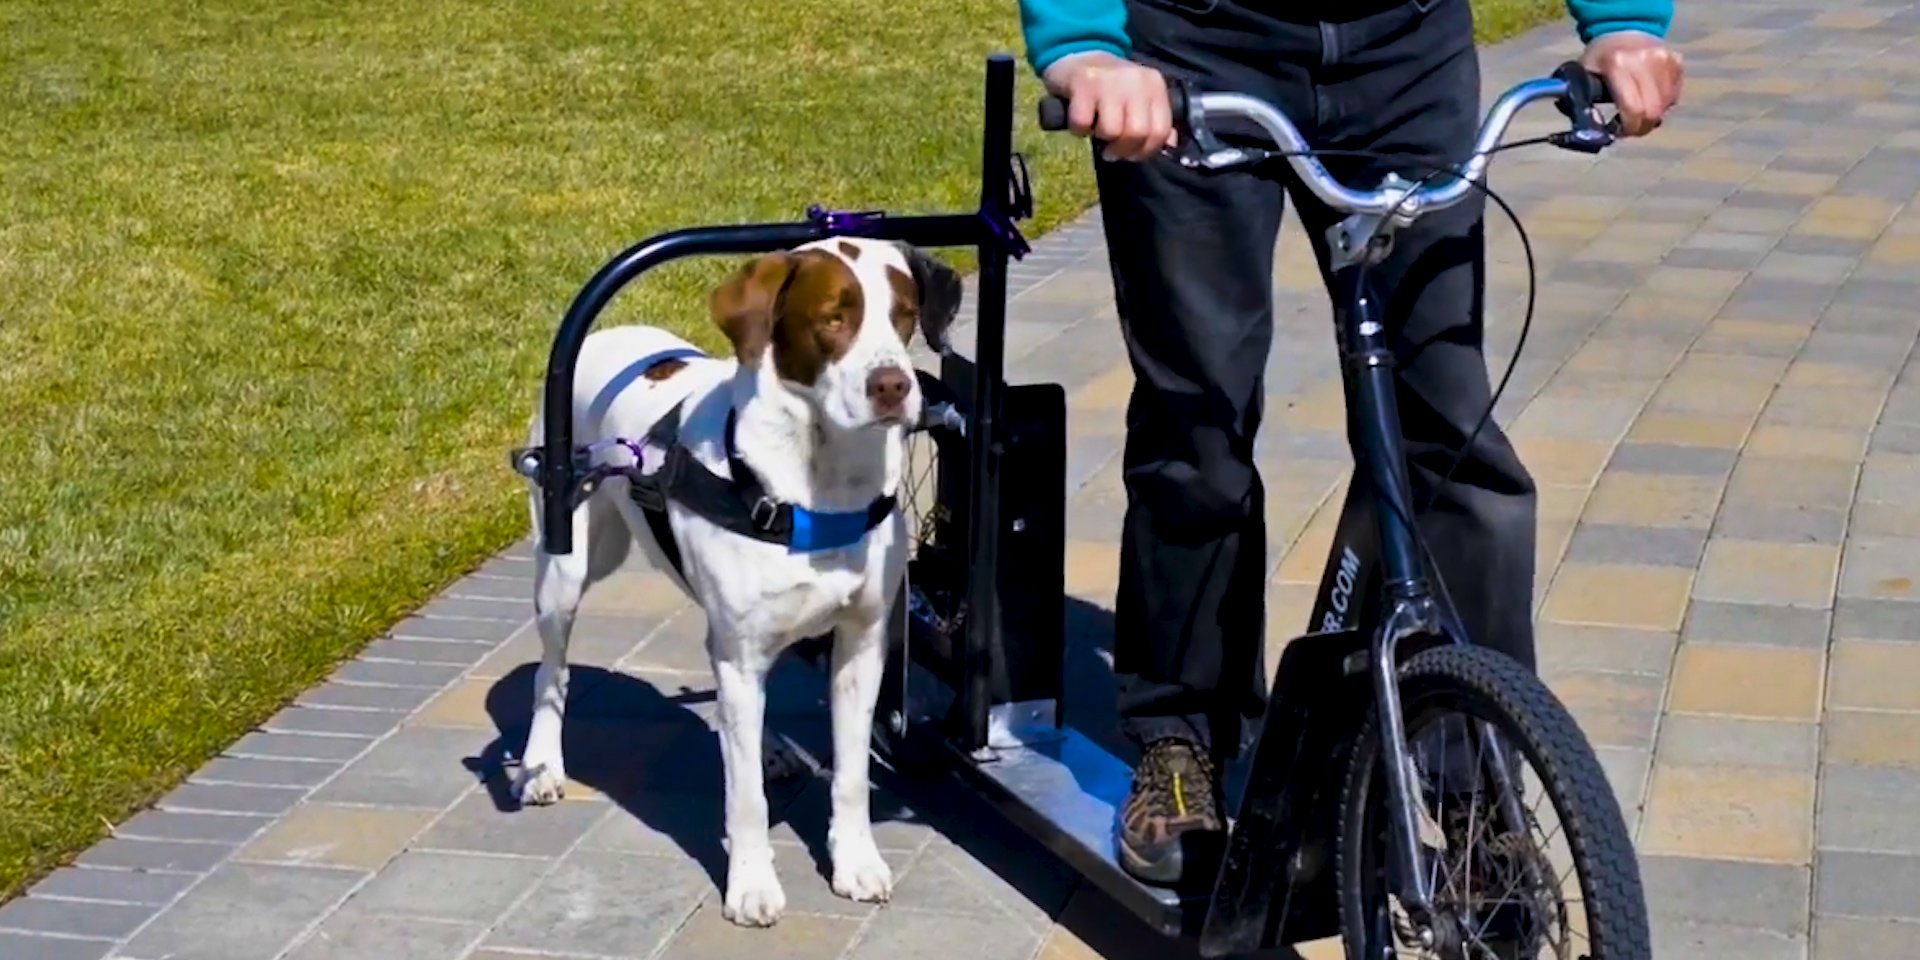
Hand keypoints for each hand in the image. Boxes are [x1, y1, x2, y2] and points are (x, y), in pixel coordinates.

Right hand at [1040, 51, 1178, 161]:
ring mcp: (1109, 80)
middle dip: (1123, 149)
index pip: (1160, 130)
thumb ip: (1156, 120)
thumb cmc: (1112, 85)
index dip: (1145, 150)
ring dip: (1100, 138)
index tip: (1130, 153)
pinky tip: (1080, 121)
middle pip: (1137, 133)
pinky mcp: (1083, 83)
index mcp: (1154, 84)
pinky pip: (1082, 123)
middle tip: (1111, 148)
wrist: (1079, 55)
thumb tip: (1170, 144)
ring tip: (1096, 129)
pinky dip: (1079, 129)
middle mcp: (1135, 79)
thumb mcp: (1141, 98)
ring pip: (1111, 130)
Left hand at [1579, 31, 1683, 136]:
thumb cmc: (1598, 58)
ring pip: (1665, 106)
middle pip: (1652, 110)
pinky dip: (1662, 104)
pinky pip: (1673, 96)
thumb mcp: (1581, 77)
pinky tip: (1649, 99)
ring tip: (1638, 113)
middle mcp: (1645, 60)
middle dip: (1640, 127)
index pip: (1633, 108)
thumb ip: (1584, 105)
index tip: (1619, 132)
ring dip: (1652, 117)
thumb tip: (1596, 133)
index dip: (1628, 127)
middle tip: (1629, 128)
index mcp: (1618, 64)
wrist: (1622, 28)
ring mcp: (1664, 59)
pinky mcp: (1677, 62)